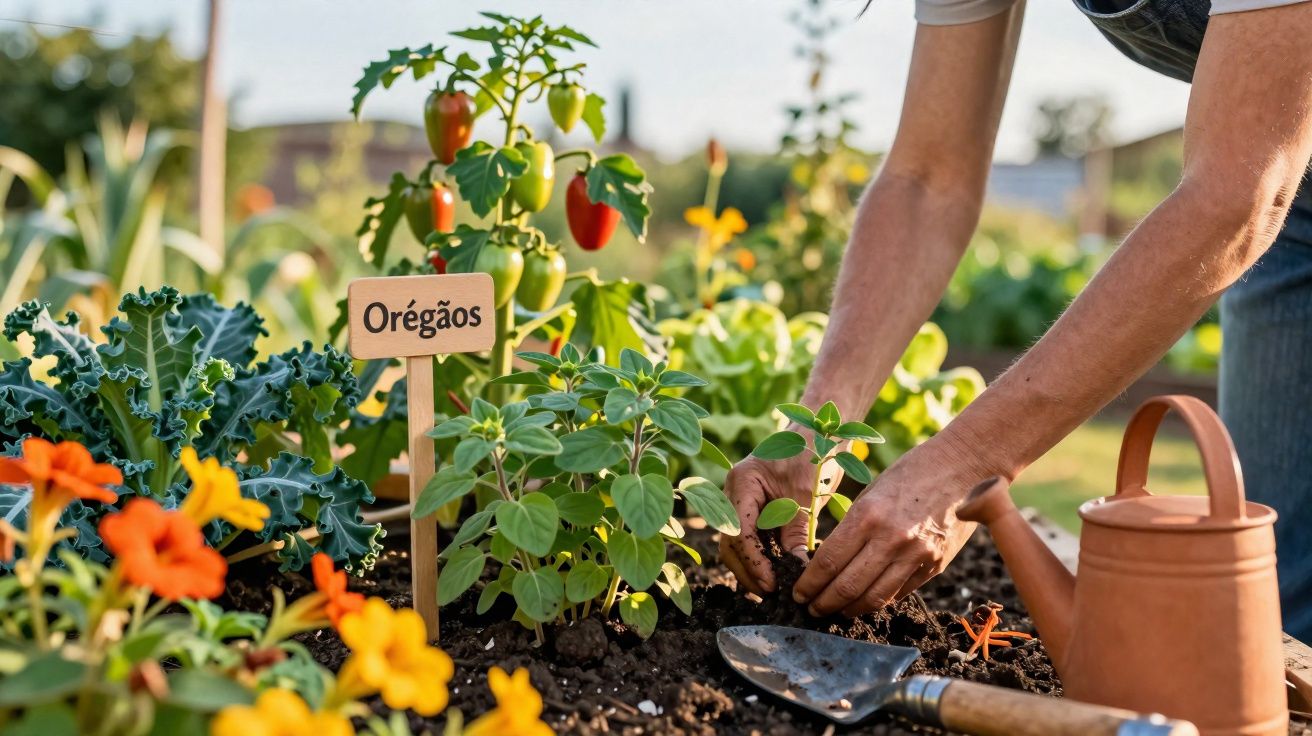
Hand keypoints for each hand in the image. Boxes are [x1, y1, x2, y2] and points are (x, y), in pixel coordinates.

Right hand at [719, 441, 833, 594]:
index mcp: (742, 482)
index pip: (739, 531)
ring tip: (772, 590)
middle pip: (730, 541)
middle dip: (747, 570)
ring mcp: (739, 501)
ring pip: (735, 544)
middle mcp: (732, 492)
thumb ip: (796, 532)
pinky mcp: (751, 509)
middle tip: (771, 594)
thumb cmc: (812, 454)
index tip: (772, 583)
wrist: (817, 433)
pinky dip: (758, 558)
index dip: (753, 561)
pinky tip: (773, 575)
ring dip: (750, 568)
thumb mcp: (805, 496)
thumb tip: (796, 571)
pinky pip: (748, 539)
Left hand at [792, 437, 983, 616]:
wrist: (964, 466)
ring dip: (850, 610)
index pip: (828, 561)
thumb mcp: (873, 492)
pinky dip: (879, 600)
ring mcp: (916, 555)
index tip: (798, 593)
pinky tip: (866, 600)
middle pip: (847, 586)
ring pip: (874, 598)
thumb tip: (832, 561)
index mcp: (868, 515)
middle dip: (824, 603)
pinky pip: (900, 592)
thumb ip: (854, 527)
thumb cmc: (912, 472)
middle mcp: (891, 539)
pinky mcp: (935, 565)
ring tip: (837, 612)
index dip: (809, 584)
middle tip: (811, 609)